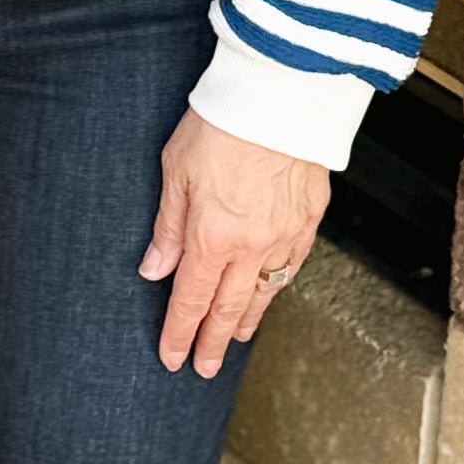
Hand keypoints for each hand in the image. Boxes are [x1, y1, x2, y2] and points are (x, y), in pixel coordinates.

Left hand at [140, 107, 329, 377]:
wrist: (279, 94)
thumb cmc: (221, 122)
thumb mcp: (175, 170)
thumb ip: (167, 226)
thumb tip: (154, 268)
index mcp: (211, 236)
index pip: (191, 300)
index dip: (180, 333)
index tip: (172, 357)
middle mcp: (251, 245)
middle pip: (229, 309)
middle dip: (213, 343)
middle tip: (204, 368)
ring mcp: (284, 235)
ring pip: (265, 293)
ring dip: (246, 321)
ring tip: (234, 338)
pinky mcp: (309, 218)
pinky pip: (292, 266)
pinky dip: (277, 286)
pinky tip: (269, 291)